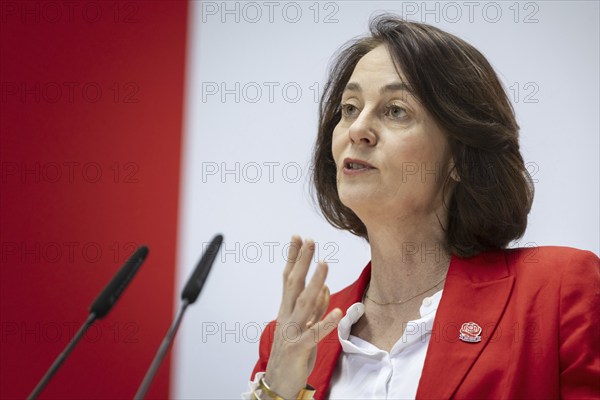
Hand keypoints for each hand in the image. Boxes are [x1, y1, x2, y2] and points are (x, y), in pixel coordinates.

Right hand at [264, 236, 342, 398]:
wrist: (279, 382)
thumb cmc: (293, 352)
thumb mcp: (303, 326)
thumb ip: (314, 307)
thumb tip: (325, 287)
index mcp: (287, 309)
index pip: (289, 278)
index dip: (293, 257)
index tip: (298, 237)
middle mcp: (287, 316)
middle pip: (294, 284)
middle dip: (302, 262)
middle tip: (310, 241)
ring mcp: (291, 331)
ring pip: (304, 304)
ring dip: (315, 283)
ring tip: (325, 265)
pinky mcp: (299, 348)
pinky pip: (313, 334)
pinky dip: (325, 323)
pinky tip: (337, 313)